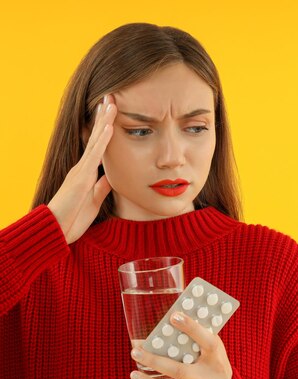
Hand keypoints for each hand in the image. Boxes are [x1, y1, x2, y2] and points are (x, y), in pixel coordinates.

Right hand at [48, 94, 116, 243]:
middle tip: (112, 97)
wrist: (56, 232)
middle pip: (96, 137)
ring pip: (95, 141)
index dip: (105, 129)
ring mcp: (80, 170)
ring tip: (111, 102)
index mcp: (86, 173)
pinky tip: (109, 126)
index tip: (113, 112)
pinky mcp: (80, 177)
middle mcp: (82, 167)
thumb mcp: (93, 201)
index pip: (99, 146)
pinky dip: (102, 140)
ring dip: (104, 121)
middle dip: (104, 117)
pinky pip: (94, 155)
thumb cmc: (73, 219)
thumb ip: (101, 188)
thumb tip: (110, 176)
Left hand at [129, 312, 232, 378]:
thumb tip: (177, 317)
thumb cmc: (215, 365)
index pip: (207, 340)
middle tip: (137, 344)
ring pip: (172, 377)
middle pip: (181, 366)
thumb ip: (200, 337)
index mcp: (216, 354)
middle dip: (158, 356)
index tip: (174, 316)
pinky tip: (135, 375)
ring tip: (135, 354)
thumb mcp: (215, 351)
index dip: (191, 328)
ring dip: (151, 365)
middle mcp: (208, 372)